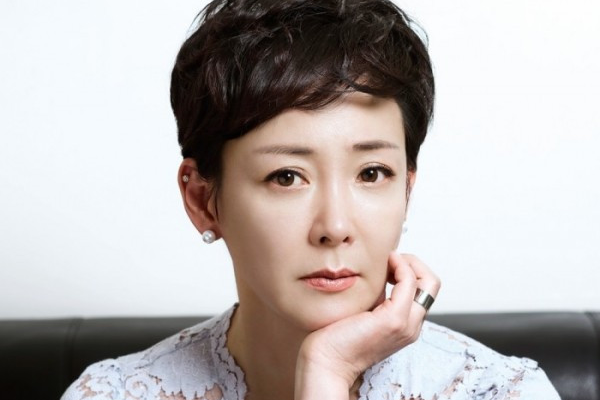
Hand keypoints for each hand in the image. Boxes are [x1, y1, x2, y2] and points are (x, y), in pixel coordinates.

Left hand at [294, 252, 440, 399]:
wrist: (326, 360)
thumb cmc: (337, 337)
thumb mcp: (366, 309)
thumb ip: (380, 294)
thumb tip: (382, 269)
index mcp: (406, 325)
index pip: (424, 289)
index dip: (409, 270)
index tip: (388, 263)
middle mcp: (412, 326)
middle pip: (432, 283)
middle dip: (413, 263)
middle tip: (390, 258)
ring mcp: (406, 324)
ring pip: (428, 281)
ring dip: (407, 262)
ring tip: (387, 260)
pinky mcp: (394, 320)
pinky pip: (409, 282)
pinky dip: (400, 266)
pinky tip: (384, 262)